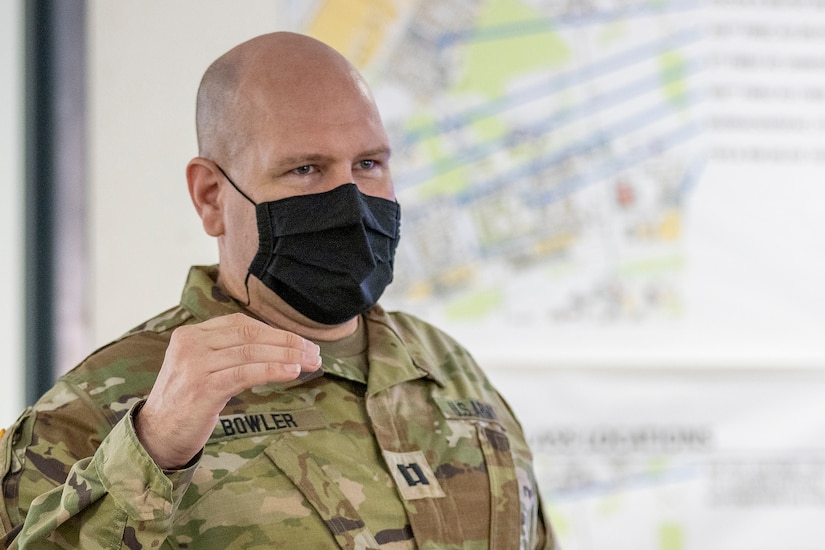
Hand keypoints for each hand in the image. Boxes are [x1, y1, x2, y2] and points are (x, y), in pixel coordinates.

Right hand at [134, 313, 321, 468]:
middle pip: (250, 334)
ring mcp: (195, 365)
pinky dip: (273, 370)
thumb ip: (227, 352)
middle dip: (287, 342)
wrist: (156, 437)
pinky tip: (293, 372)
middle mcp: (191, 344)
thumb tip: (278, 347)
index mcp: (190, 334)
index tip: (301, 342)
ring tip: (311, 362)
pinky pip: (246, 373)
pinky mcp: (203, 388)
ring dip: (287, 356)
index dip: (275, 331)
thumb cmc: (186, 404)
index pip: (241, 323)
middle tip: (314, 352)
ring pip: (252, 352)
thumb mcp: (201, 368)